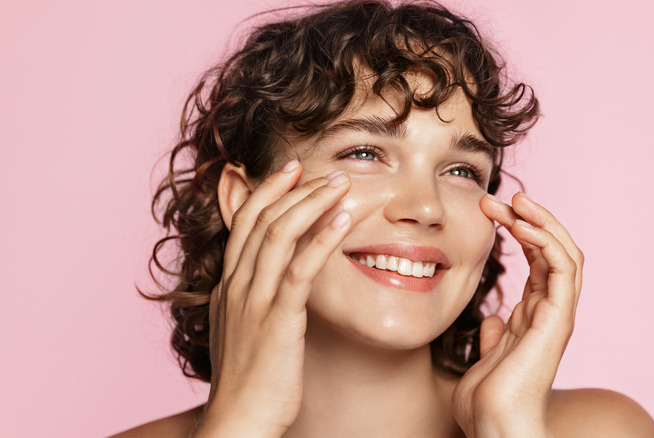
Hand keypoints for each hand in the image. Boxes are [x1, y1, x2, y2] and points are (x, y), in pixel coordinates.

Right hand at [192, 162, 352, 437]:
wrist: (238, 420)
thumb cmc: (247, 379)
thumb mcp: (242, 329)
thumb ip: (251, 297)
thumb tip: (266, 279)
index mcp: (228, 284)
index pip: (244, 222)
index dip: (268, 191)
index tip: (292, 171)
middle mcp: (236, 285)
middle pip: (260, 218)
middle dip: (293, 187)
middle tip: (323, 169)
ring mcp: (254, 301)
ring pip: (279, 234)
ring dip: (311, 202)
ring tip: (341, 184)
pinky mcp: (278, 320)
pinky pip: (300, 269)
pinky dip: (322, 239)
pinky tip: (343, 221)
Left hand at [452, 192, 583, 437]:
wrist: (494, 426)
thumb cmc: (488, 400)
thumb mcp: (486, 357)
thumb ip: (495, 336)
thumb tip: (493, 319)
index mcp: (535, 316)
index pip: (539, 260)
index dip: (520, 231)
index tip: (492, 210)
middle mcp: (550, 312)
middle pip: (553, 251)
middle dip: (529, 219)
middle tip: (501, 199)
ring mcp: (557, 315)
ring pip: (565, 253)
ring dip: (541, 222)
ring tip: (515, 201)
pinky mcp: (558, 319)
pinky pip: (562, 269)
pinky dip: (546, 242)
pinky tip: (522, 226)